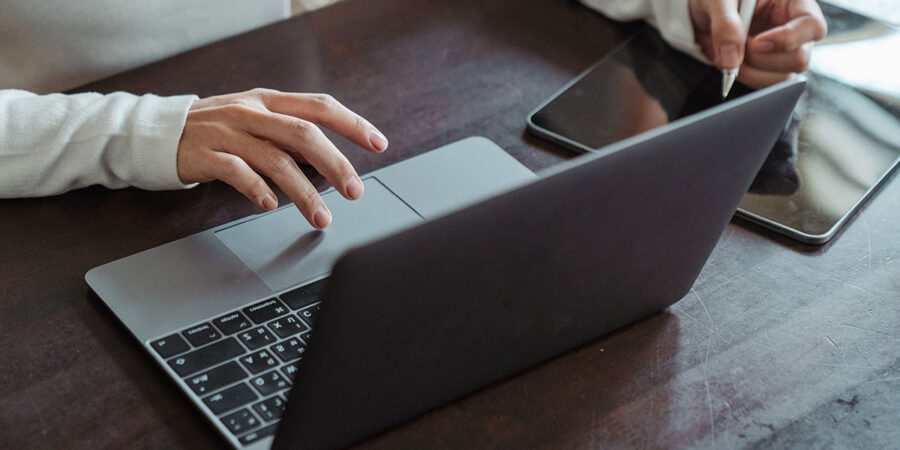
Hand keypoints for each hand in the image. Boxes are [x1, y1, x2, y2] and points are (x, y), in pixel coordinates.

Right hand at [176, 88, 387, 228]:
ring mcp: (228, 132)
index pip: (320, 106)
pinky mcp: (206, 154)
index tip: (378, 143)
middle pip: (304, 134)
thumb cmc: (217, 130)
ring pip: (276, 159)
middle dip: (336, 164)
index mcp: (270, 101)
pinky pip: (238, 172)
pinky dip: (257, 190)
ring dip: (304, 192)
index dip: (352, 124)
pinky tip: (270, 206)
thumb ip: (289, 134)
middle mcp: (252, 112)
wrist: (159, 132)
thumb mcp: (255, 120)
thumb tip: (331, 161)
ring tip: (320, 217)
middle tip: (355, 190)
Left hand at [689, 0, 826, 88]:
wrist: (704, 12)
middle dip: (761, 60)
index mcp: (793, 2)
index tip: (755, 43)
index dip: (787, 39)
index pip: (812, 26)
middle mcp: (795, 28)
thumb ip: (725, 25)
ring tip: (728, 56)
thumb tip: (732, 60)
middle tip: (735, 49)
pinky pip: (766, 85)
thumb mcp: (718, 1)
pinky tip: (731, 63)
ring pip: (783, 77)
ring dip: (751, 73)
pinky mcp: (769, 68)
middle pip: (799, 59)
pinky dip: (745, 79)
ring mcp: (784, 51)